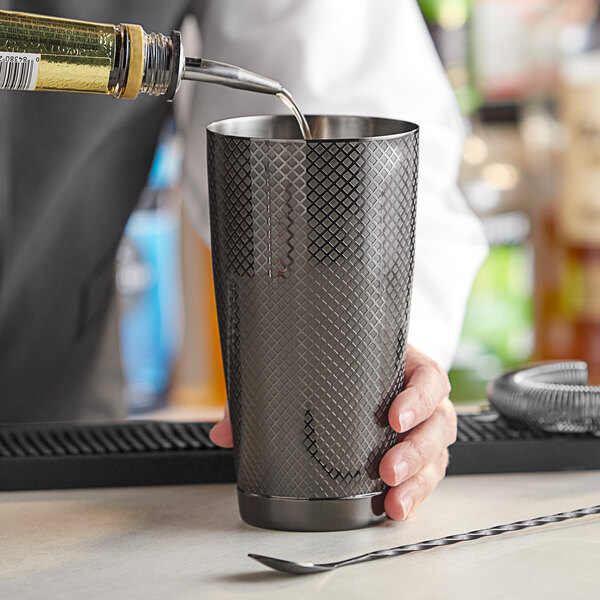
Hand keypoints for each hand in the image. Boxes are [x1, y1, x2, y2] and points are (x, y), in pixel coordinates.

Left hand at [210, 344, 455, 521]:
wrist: (354, 367)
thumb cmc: (335, 366)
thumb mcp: (306, 367)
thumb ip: (264, 392)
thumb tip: (225, 431)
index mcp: (400, 365)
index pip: (427, 376)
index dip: (418, 398)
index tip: (395, 418)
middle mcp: (416, 397)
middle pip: (438, 422)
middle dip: (416, 450)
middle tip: (389, 468)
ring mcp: (419, 427)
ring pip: (437, 453)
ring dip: (419, 479)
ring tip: (395, 499)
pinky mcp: (416, 454)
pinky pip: (428, 474)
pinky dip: (417, 493)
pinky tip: (398, 507)